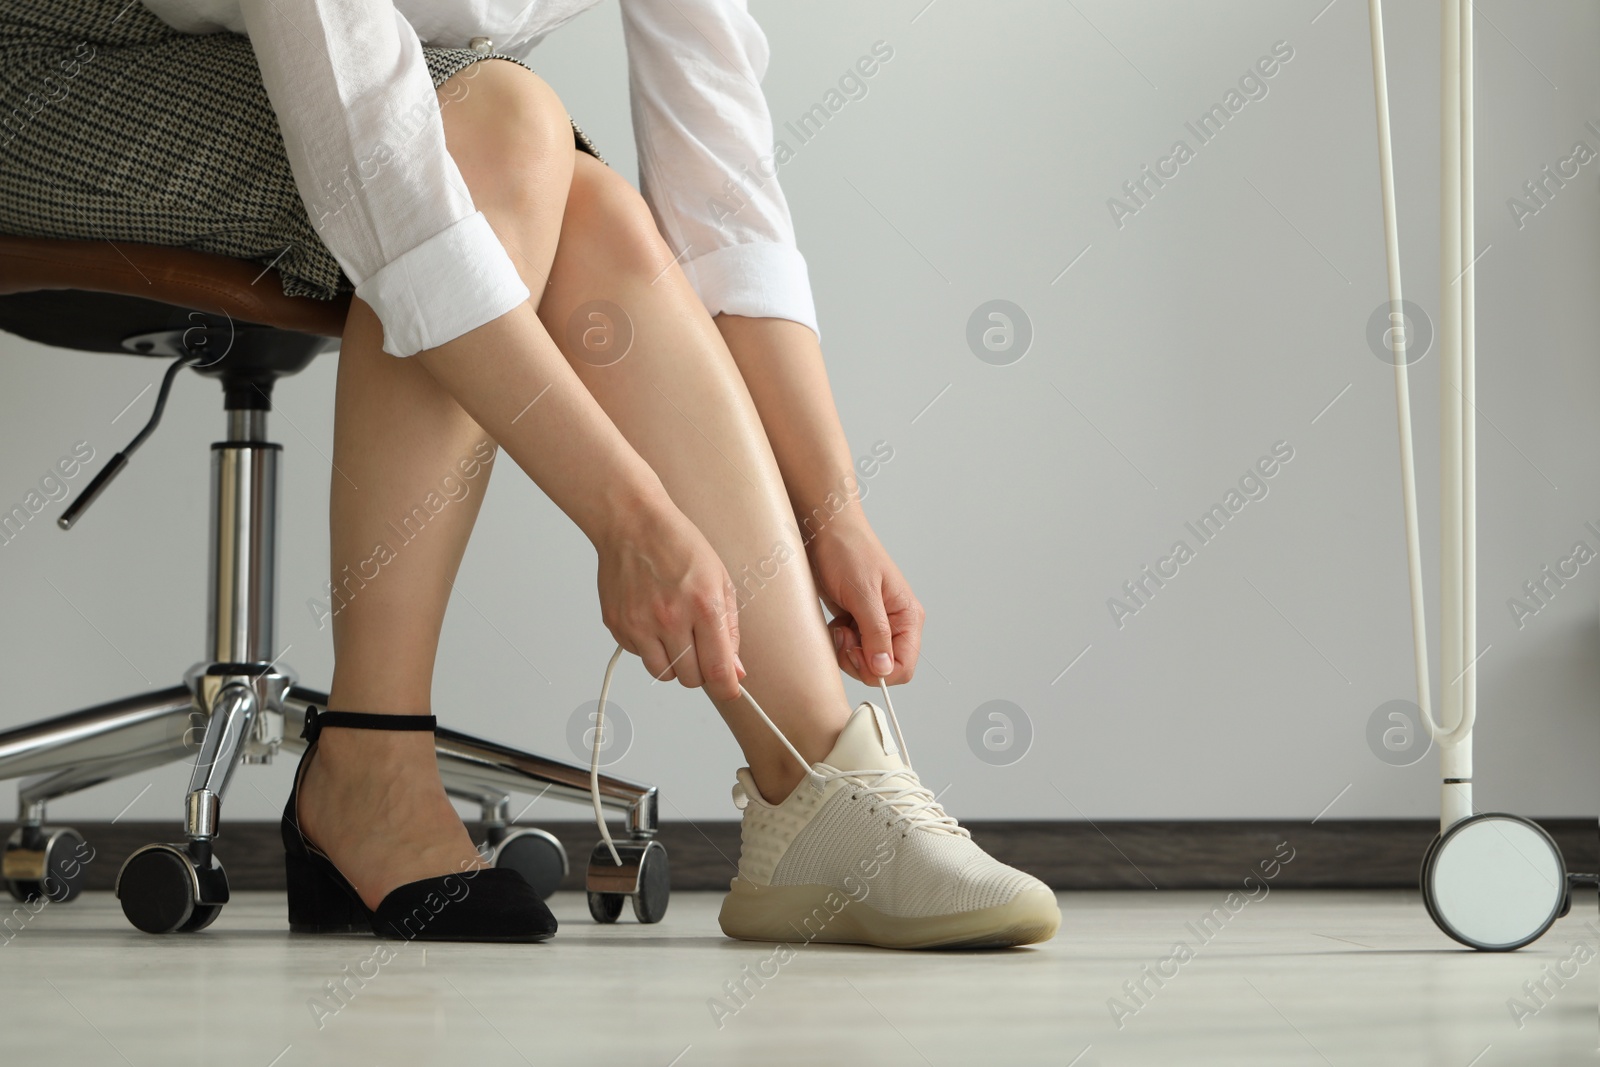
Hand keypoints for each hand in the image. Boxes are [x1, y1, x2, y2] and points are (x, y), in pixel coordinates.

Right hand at [595, 496, 744, 700]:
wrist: (632, 524)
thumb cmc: (679, 546)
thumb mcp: (720, 580)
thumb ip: (729, 630)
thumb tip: (735, 670)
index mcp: (703, 607)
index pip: (718, 670)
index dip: (727, 688)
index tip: (730, 690)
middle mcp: (669, 619)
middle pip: (690, 679)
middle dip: (700, 671)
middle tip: (700, 648)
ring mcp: (639, 624)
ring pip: (663, 674)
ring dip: (673, 663)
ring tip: (675, 635)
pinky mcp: (617, 625)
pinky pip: (639, 656)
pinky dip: (649, 646)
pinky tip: (652, 618)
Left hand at [806, 516, 923, 684]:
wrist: (826, 532)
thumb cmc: (848, 552)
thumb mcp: (862, 593)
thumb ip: (875, 633)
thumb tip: (884, 669)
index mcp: (907, 617)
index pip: (904, 667)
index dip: (879, 670)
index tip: (856, 651)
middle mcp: (896, 624)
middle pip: (883, 669)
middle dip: (859, 660)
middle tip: (844, 635)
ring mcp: (877, 625)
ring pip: (865, 662)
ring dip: (847, 651)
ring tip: (840, 625)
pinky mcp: (859, 623)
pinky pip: (852, 650)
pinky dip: (840, 643)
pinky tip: (837, 623)